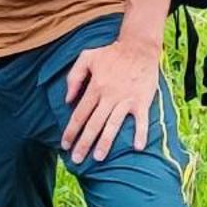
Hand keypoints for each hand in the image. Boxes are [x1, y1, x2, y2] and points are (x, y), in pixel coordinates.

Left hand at [61, 34, 160, 162]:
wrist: (138, 46)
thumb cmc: (111, 52)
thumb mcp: (86, 57)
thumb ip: (73, 77)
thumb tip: (67, 99)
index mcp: (95, 86)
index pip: (79, 114)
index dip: (71, 131)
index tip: (64, 145)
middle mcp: (109, 95)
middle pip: (93, 124)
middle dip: (83, 143)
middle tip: (76, 160)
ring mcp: (126, 99)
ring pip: (113, 125)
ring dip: (105, 143)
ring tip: (97, 158)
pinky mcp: (142, 101)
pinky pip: (141, 120)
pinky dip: (140, 133)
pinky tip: (137, 147)